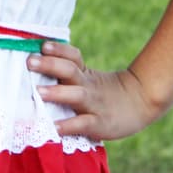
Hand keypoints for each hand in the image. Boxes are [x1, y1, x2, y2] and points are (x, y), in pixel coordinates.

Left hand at [27, 40, 163, 142]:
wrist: (141, 102)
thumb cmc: (104, 92)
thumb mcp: (89, 77)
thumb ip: (66, 73)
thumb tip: (33, 68)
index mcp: (85, 73)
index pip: (72, 56)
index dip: (59, 50)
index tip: (42, 45)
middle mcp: (88, 85)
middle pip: (70, 70)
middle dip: (50, 65)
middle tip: (30, 62)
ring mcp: (95, 104)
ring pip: (76, 95)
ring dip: (57, 93)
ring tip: (38, 92)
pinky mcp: (100, 123)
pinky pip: (83, 123)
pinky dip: (69, 125)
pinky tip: (54, 127)